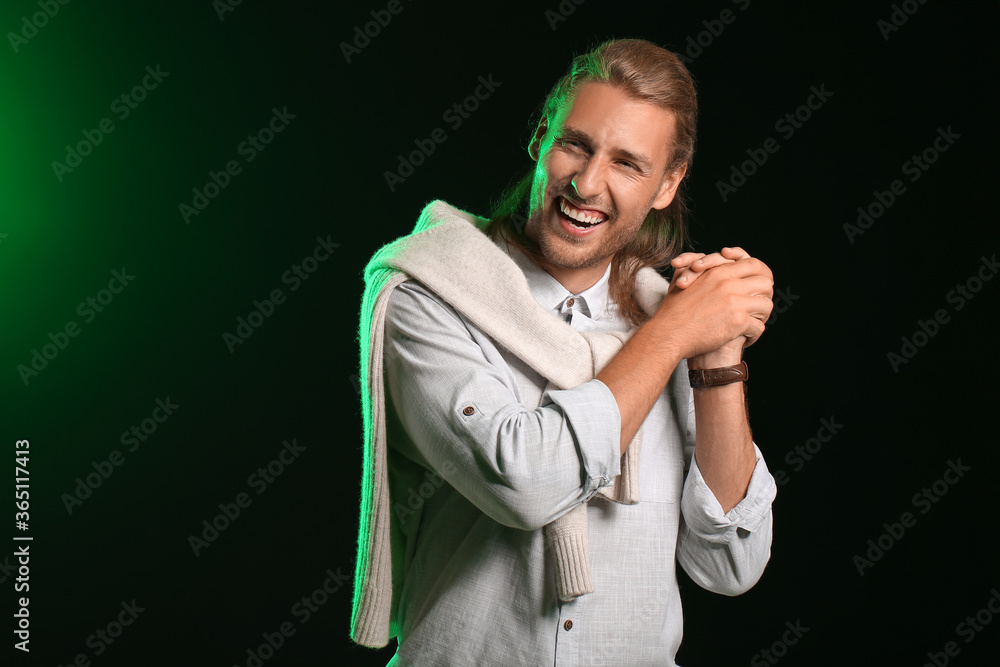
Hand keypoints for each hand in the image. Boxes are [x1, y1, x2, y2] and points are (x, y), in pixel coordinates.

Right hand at [653, 253, 773, 361]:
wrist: (668, 334)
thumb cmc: (671, 311)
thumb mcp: (681, 279)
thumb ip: (693, 265)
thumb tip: (700, 261)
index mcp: (719, 272)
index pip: (753, 265)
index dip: (760, 275)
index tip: (755, 288)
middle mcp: (729, 284)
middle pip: (766, 283)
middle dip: (765, 295)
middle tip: (757, 307)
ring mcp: (735, 303)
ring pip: (766, 305)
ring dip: (762, 316)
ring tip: (753, 324)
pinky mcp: (737, 322)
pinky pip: (759, 326)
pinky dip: (754, 335)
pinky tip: (746, 339)